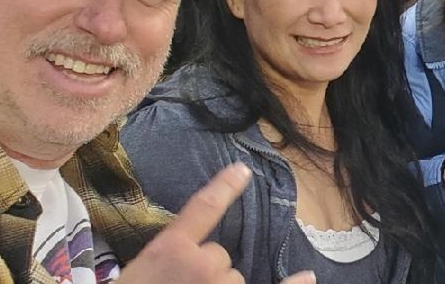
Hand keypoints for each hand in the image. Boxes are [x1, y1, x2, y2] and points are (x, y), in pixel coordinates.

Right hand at [119, 164, 314, 283]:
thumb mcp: (137, 272)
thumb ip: (165, 258)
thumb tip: (185, 256)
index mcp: (169, 249)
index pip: (202, 209)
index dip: (223, 189)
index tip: (242, 171)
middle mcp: (202, 263)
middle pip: (219, 258)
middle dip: (203, 273)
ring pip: (233, 280)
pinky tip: (307, 277)